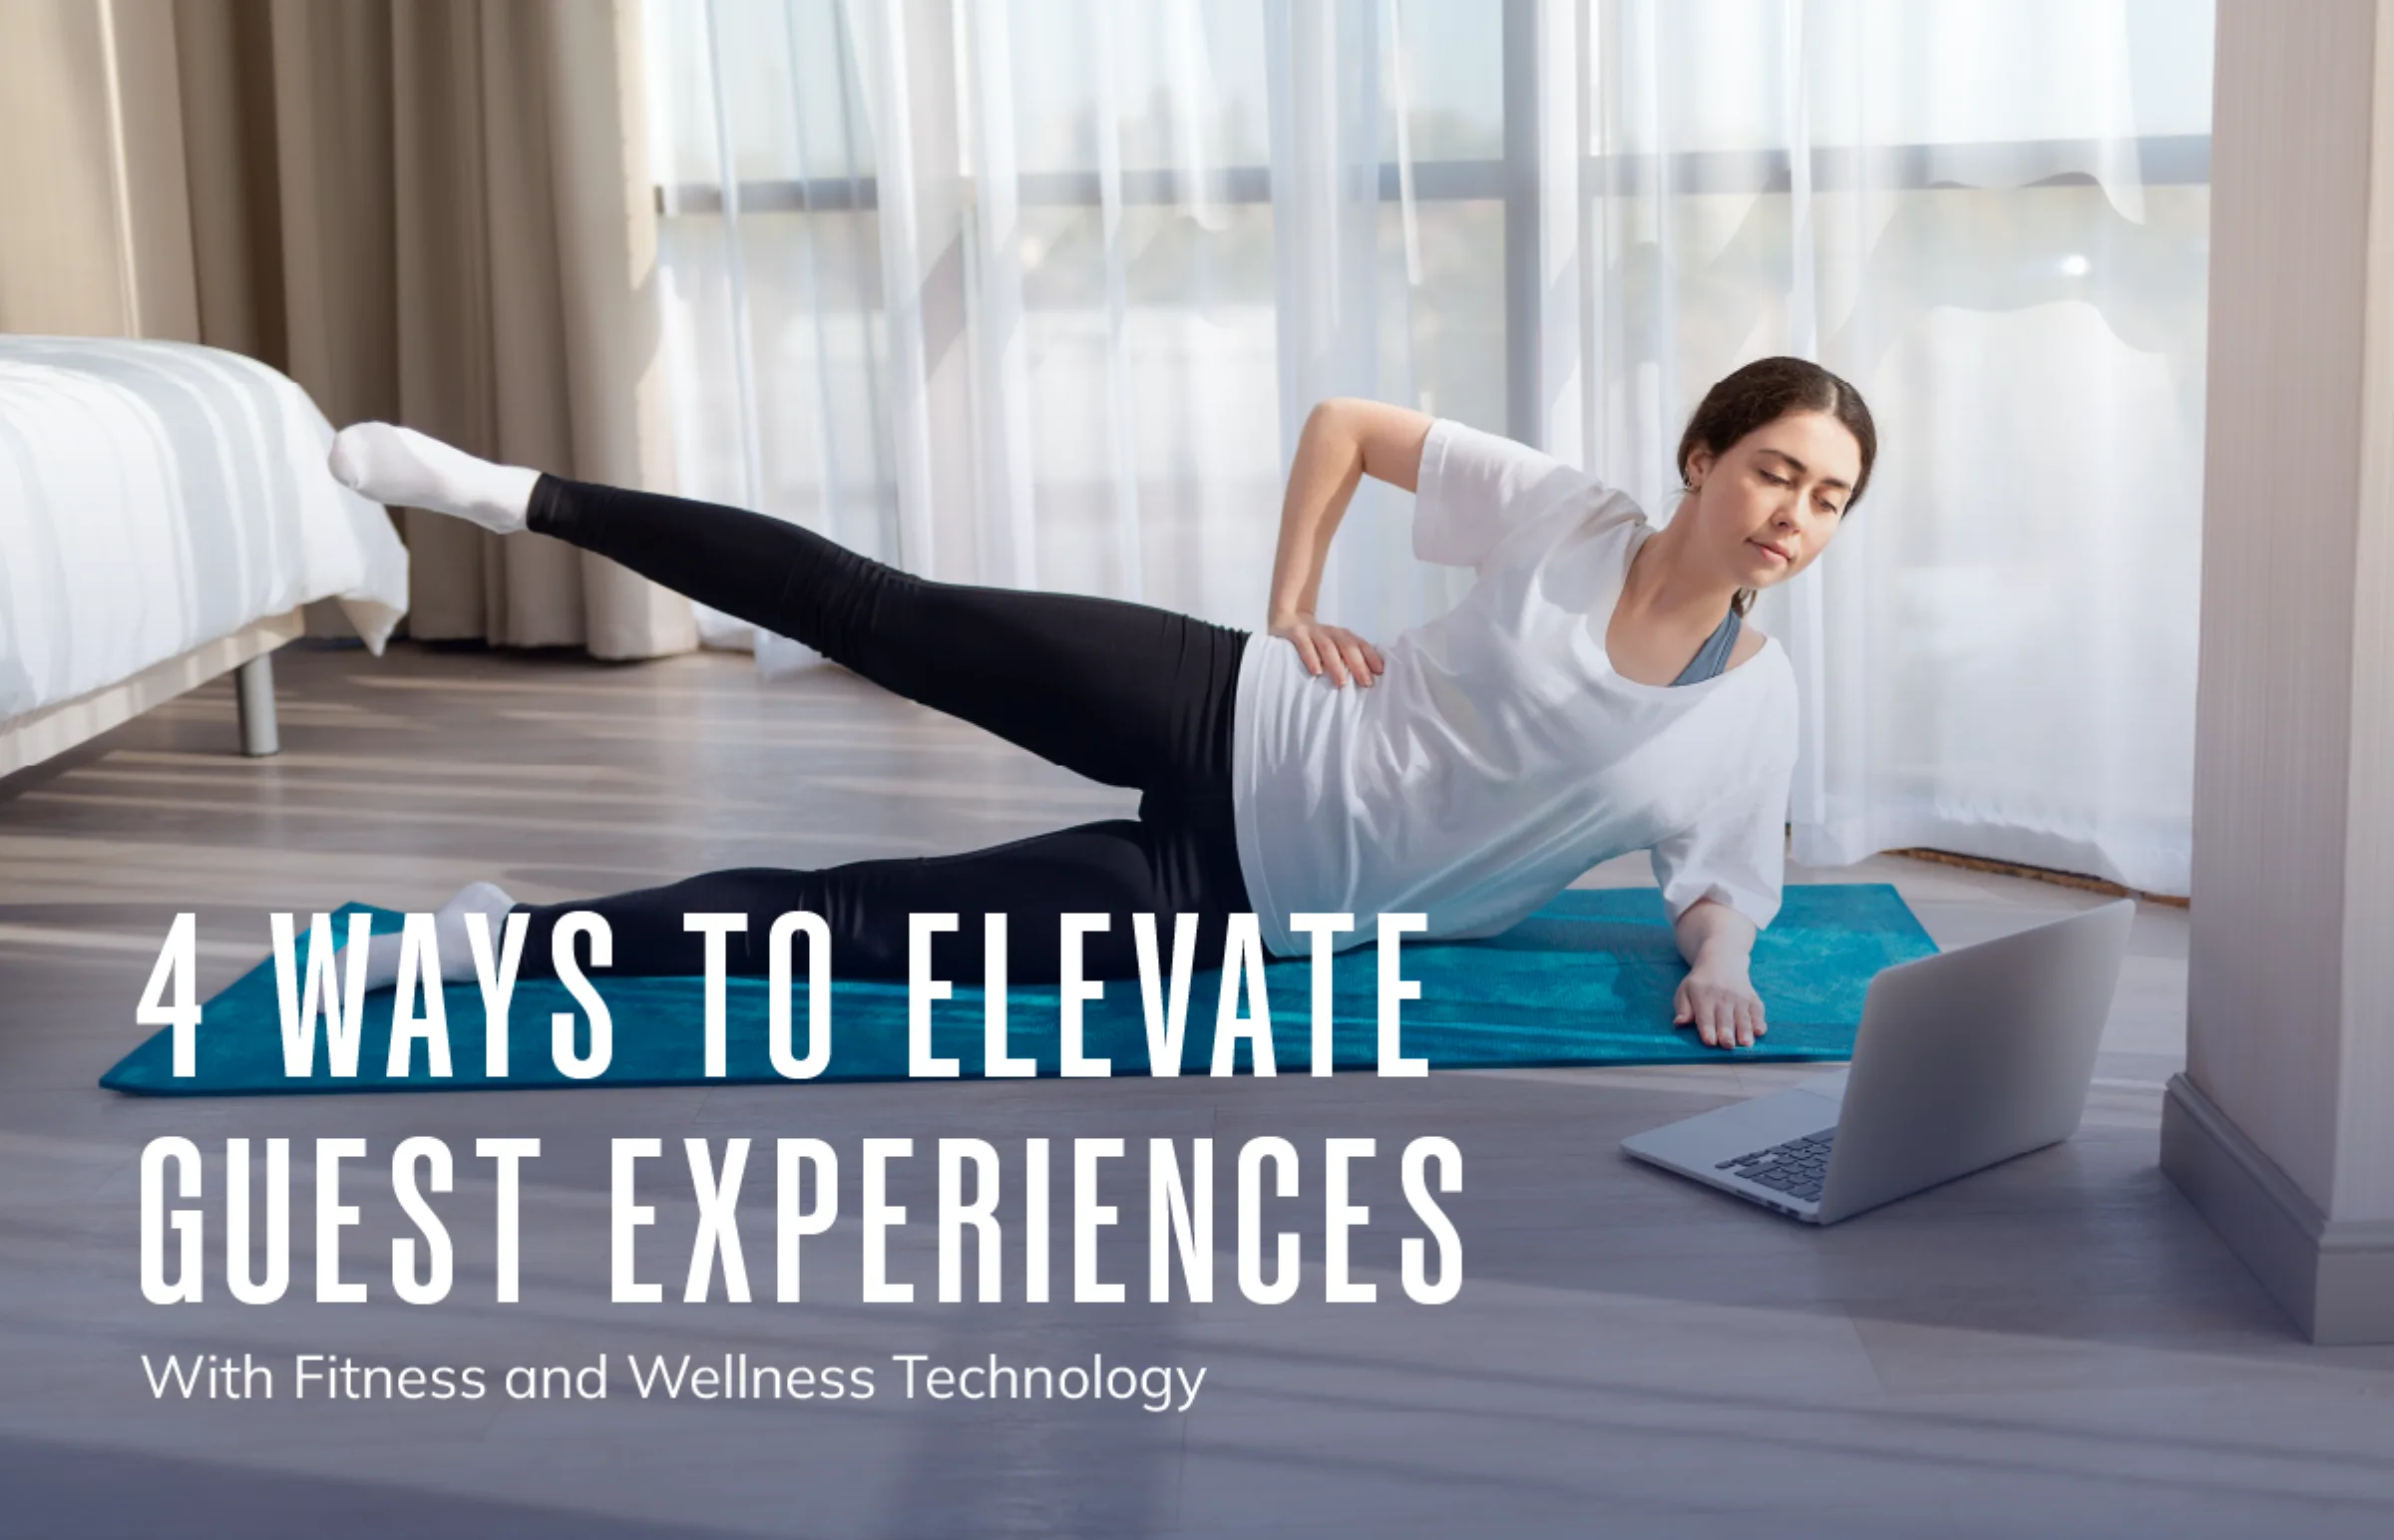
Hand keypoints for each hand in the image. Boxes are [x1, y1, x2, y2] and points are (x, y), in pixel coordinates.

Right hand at [1270, 616, 1385, 687]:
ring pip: (1328, 646)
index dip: (1371, 656)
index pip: (1360, 644)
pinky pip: (1305, 645)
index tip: (1380, 672)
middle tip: (1366, 683)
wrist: (1286, 619)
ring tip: (1342, 683)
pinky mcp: (1296, 633)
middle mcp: (1330, 632)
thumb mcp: (1332, 646)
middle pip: (1347, 646)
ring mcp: (1312, 631)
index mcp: (1342, 635)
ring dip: (1337, 665)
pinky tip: (1317, 672)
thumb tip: (1367, 677)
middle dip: (1358, 664)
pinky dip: (1311, 658)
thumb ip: (1346, 657)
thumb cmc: (1315, 642)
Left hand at [1674, 964, 1767, 1048]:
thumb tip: (1679, 1023)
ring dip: (1745, 1031)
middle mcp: (1723, 998)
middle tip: (1728, 1045)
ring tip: (1746, 1043)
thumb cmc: (1700, 984)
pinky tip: (1760, 1031)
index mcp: (1703, 998)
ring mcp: (1740, 998)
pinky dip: (1759, 1021)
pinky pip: (1757, 1011)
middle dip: (1727, 1033)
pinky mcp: (1753, 999)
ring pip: (1743, 1017)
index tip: (1710, 1042)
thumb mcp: (1685, 991)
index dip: (1708, 1030)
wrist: (1722, 961)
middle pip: (1725, 1019)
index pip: (1705, 1017)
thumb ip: (1683, 1009)